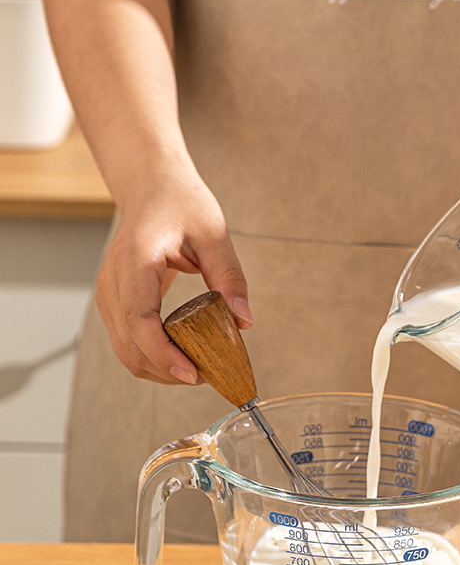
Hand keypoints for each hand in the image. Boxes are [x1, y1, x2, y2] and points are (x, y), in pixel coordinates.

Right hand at [96, 170, 251, 383]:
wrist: (152, 189)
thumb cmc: (182, 205)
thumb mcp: (215, 236)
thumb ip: (230, 278)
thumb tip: (245, 321)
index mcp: (136, 260)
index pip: (140, 320)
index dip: (164, 354)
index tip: (193, 373)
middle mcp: (113, 280)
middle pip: (130, 344)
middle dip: (167, 370)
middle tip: (208, 376)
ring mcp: (108, 292)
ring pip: (124, 350)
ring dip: (159, 369)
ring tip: (198, 371)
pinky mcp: (113, 301)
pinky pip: (126, 341)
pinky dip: (151, 358)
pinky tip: (181, 358)